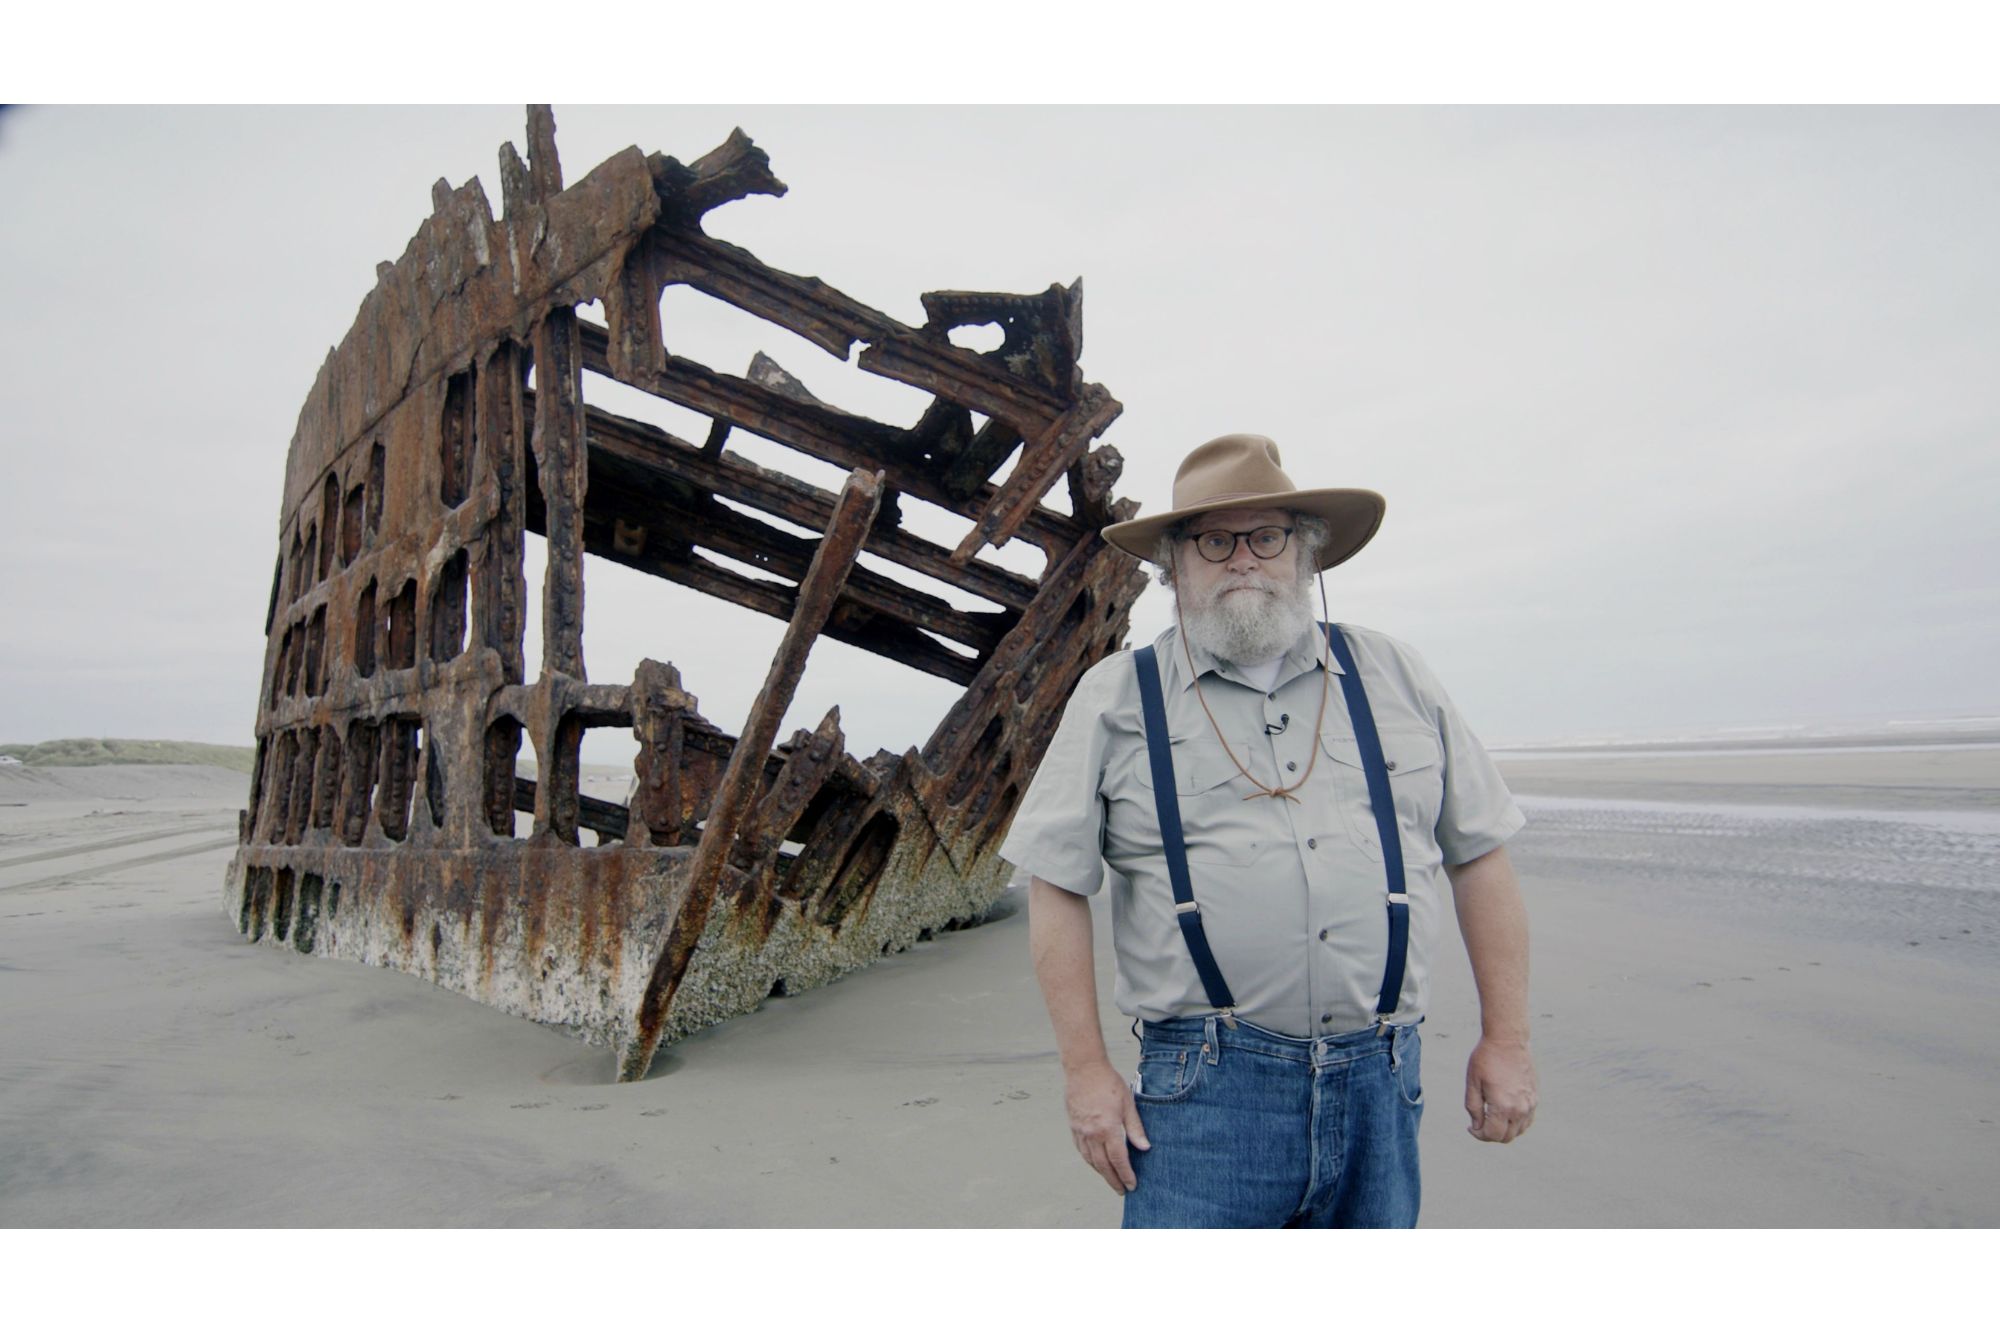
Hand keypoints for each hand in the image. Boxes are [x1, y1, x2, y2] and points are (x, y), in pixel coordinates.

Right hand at [1064, 1060, 1149, 1192]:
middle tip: (1121, 1191)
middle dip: (1113, 1180)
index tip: (1132, 1185)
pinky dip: (1090, 1160)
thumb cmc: (1108, 1083)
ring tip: (1111, 1180)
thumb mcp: (1128, 1103)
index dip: (1126, 1175)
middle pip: (1103, 1165)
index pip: (1119, 1160)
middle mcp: (1092, 1134)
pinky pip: (1082, 1150)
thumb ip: (1135, 1128)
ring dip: (1101, 1173)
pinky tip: (1096, 1163)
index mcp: (1108, 1129)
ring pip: (1091, 1160)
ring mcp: (1081, 1131)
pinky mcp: (1074, 1127)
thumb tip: (1144, 1148)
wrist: (1084, 1069)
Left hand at [1464, 1037, 1536, 1142]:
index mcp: (1503, 1105)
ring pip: (1519, 1131)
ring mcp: (1530, 1103)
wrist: (1508, 1040)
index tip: (1471, 1127)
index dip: (1479, 1135)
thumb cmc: (1486, 1059)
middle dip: (1490, 1135)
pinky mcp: (1535, 1097)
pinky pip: (1527, 1121)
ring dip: (1504, 1131)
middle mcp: (1520, 1108)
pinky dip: (1516, 1124)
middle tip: (1479, 1124)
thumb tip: (1477, 1126)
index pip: (1493, 1135)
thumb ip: (1474, 1108)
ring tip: (1491, 1119)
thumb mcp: (1472, 1082)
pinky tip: (1504, 1114)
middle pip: (1507, 1137)